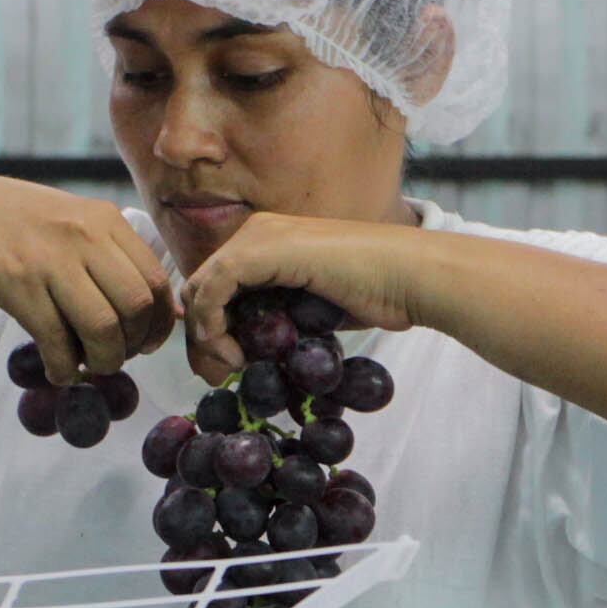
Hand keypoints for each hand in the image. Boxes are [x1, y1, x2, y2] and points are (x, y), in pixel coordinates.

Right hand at [0, 174, 177, 380]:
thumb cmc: (11, 224)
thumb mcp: (70, 222)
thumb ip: (109, 254)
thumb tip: (155, 306)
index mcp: (104, 220)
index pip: (156, 280)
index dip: (159, 322)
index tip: (147, 342)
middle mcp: (84, 235)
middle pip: (137, 306)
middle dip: (134, 344)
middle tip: (115, 355)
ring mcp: (51, 259)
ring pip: (103, 327)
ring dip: (102, 360)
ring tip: (88, 365)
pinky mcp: (17, 284)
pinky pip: (56, 340)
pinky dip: (64, 367)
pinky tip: (58, 370)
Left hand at [182, 214, 432, 385]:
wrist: (407, 277)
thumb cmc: (376, 294)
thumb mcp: (312, 312)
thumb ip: (279, 321)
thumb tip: (247, 353)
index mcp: (267, 243)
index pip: (217, 288)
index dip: (210, 331)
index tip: (227, 369)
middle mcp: (257, 233)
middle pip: (200, 288)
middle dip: (201, 338)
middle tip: (217, 374)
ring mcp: (258, 237)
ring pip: (200, 289)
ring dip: (205, 336)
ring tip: (230, 367)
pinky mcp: (261, 249)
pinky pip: (213, 287)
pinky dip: (212, 323)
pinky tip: (234, 352)